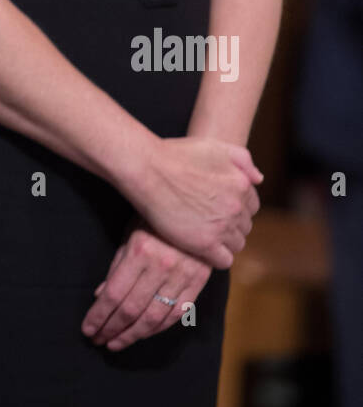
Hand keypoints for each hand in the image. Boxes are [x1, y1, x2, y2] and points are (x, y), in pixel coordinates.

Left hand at [81, 223, 211, 349]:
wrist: (196, 207)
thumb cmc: (155, 219)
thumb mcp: (130, 234)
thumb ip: (117, 266)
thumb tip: (100, 297)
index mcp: (139, 251)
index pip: (114, 294)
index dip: (99, 315)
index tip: (88, 329)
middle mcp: (161, 266)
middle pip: (131, 309)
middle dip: (112, 328)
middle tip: (98, 341)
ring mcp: (182, 275)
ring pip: (154, 317)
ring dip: (133, 335)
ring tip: (116, 343)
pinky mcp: (198, 282)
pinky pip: (177, 314)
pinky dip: (159, 328)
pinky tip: (144, 333)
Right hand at [130, 137, 260, 268]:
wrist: (148, 169)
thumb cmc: (176, 155)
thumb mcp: (214, 146)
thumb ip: (243, 159)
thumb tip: (259, 179)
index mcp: (242, 184)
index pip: (251, 206)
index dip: (235, 207)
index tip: (218, 207)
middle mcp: (236, 207)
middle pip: (245, 226)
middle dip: (230, 224)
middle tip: (208, 220)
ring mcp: (222, 226)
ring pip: (236, 244)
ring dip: (224, 241)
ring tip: (204, 233)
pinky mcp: (205, 243)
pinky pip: (224, 260)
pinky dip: (216, 257)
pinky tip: (202, 248)